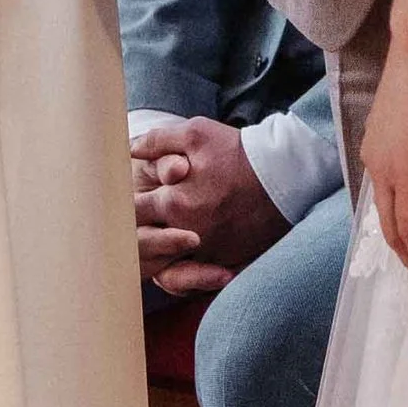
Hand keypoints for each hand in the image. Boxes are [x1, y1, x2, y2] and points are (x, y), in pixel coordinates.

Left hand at [134, 115, 287, 293]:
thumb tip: (128, 150)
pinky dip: (186, 266)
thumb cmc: (237, 151)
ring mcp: (208, 251)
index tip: (123, 201)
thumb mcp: (195, 133)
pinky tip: (183, 249)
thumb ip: (156, 142)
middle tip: (132, 225)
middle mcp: (187, 233)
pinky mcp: (227, 260)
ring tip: (156, 238)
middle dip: (137, 234)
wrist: (285, 175)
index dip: (124, 208)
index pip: (131, 214)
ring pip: (169, 262)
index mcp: (173, 202)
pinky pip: (196, 273)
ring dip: (160, 252)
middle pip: (146, 243)